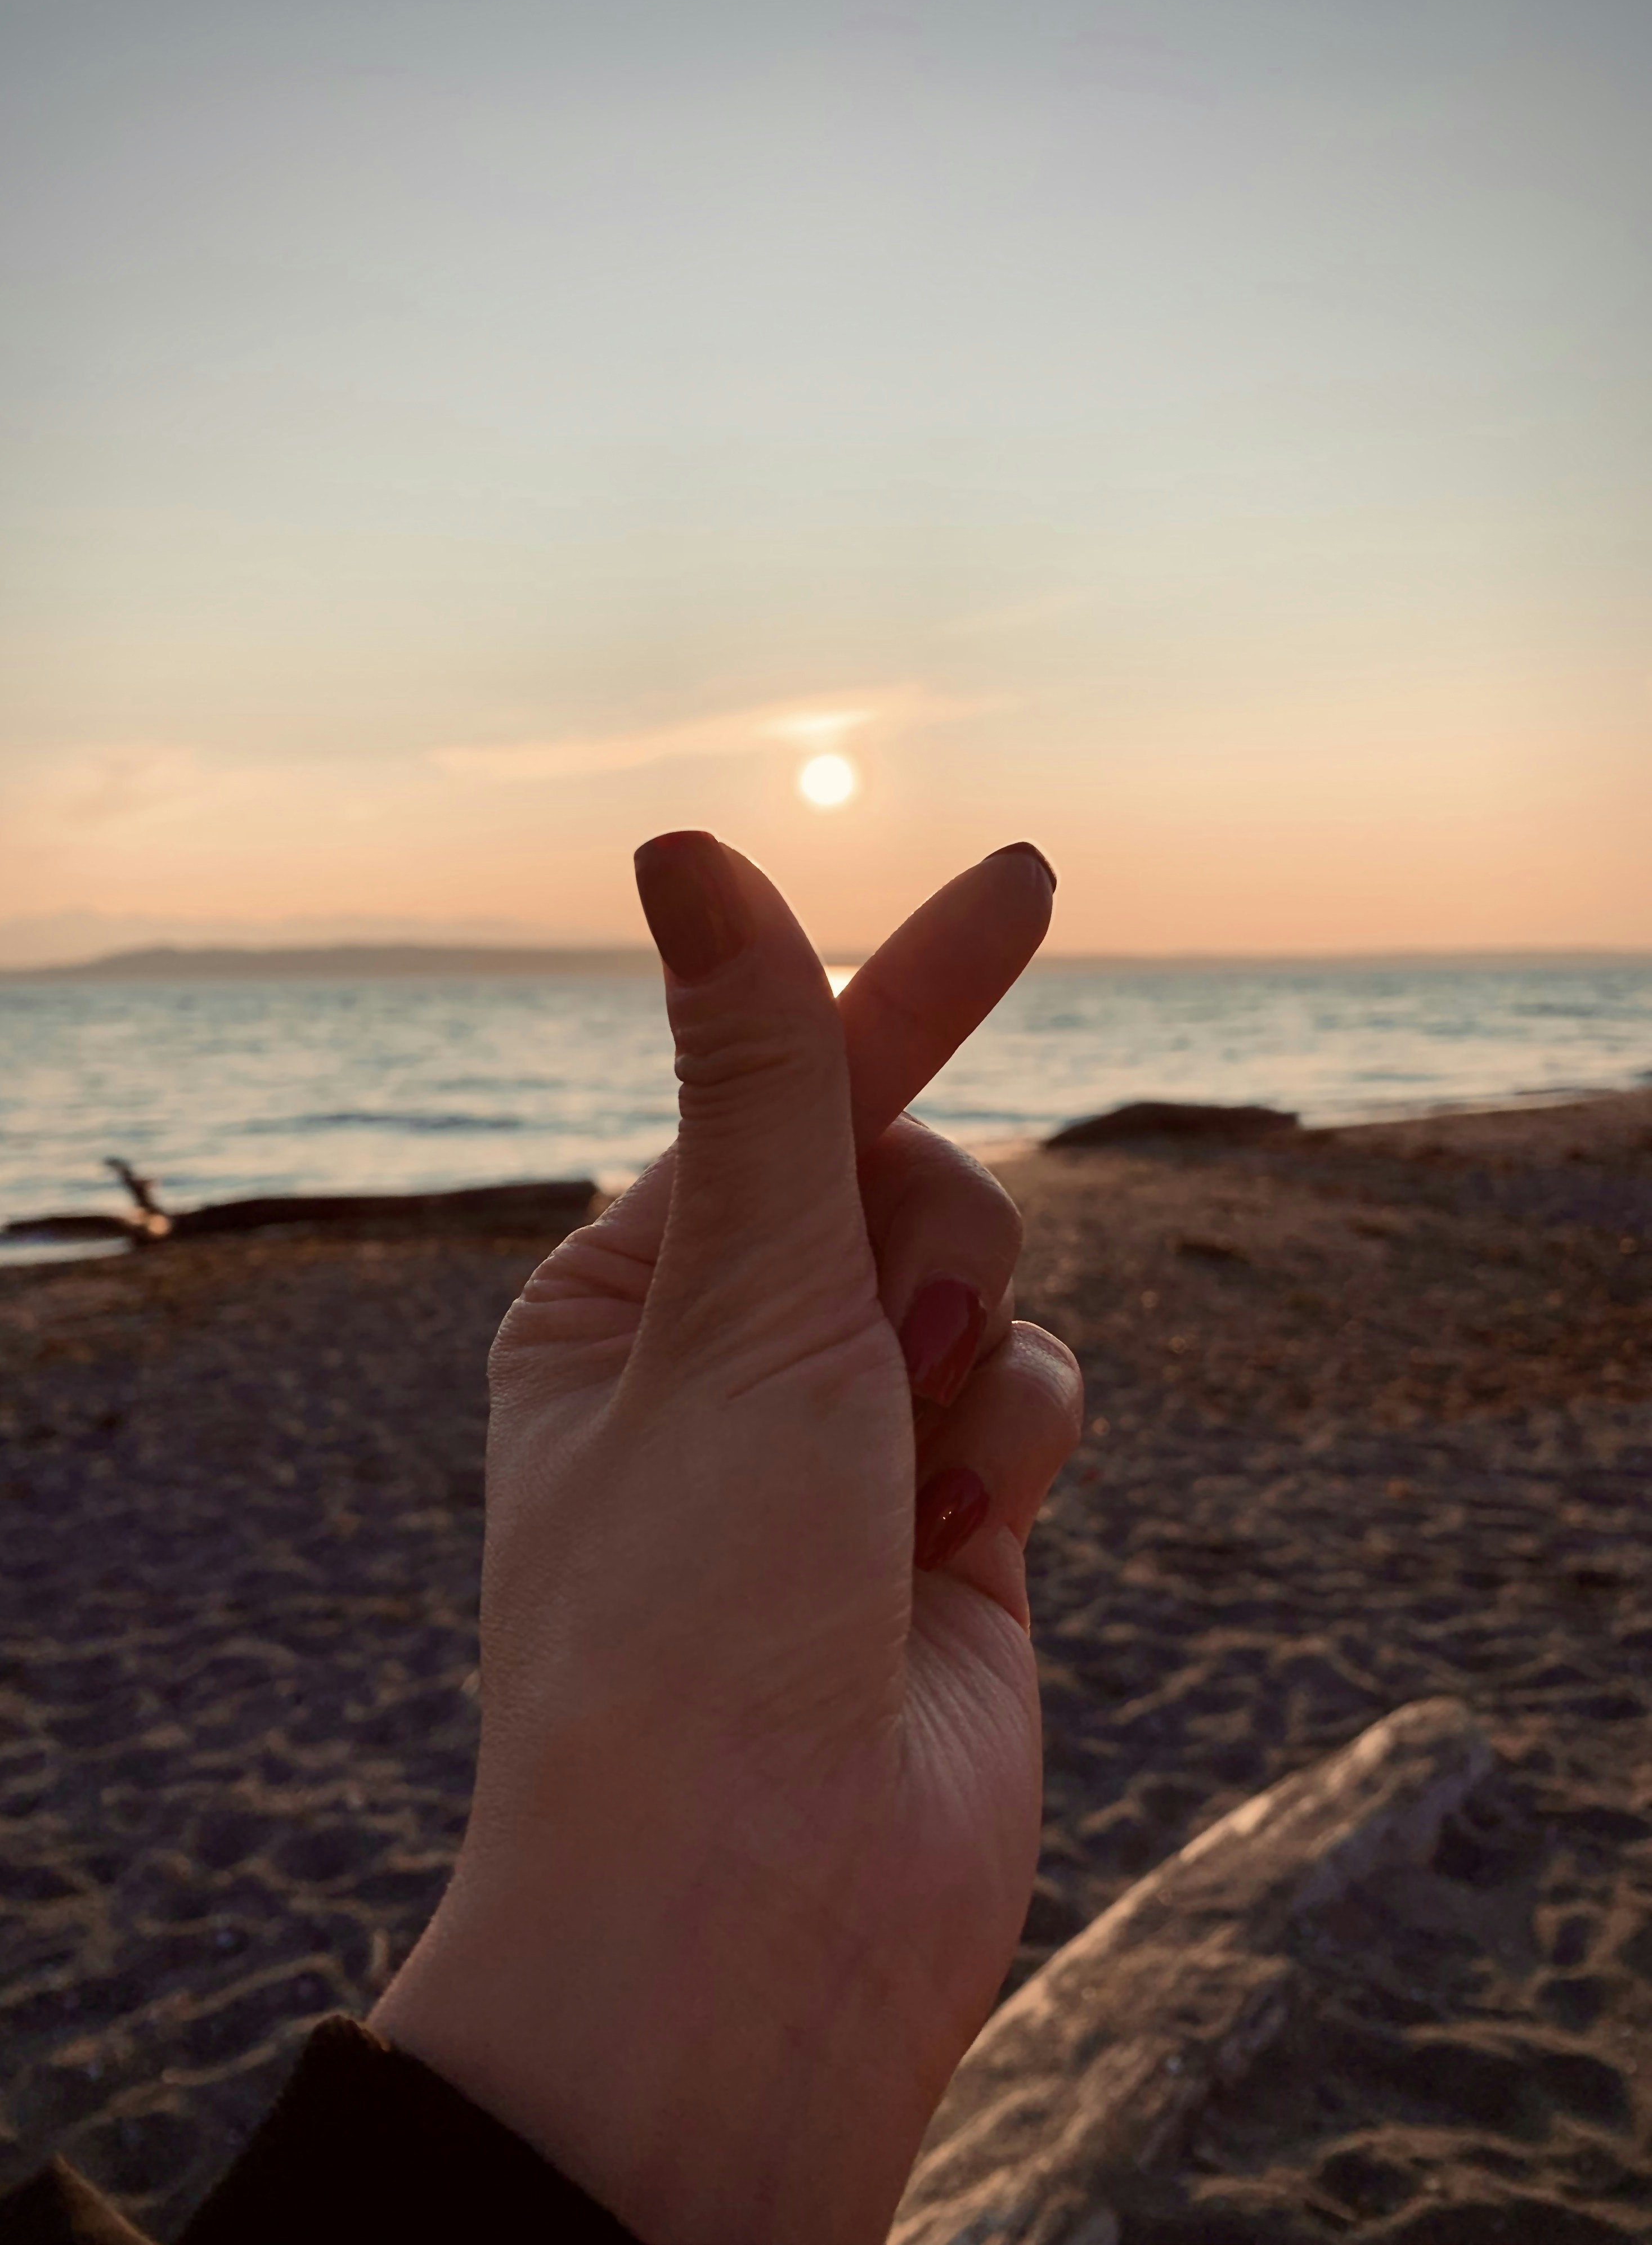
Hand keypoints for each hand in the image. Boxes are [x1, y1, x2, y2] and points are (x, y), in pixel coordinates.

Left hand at [372, 836, 1082, 2244]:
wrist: (763, 1909)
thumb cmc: (698, 1601)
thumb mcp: (735, 1302)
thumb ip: (765, 1076)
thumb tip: (688, 851)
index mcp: (629, 1288)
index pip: (789, 1088)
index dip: (915, 980)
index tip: (1034, 876)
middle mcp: (738, 1350)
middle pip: (907, 1175)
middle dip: (922, 1238)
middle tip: (880, 1339)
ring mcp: (854, 1436)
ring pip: (995, 1282)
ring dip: (971, 1359)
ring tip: (902, 1481)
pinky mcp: (958, 1517)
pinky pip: (1042, 1390)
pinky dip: (1016, 1449)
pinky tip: (954, 1553)